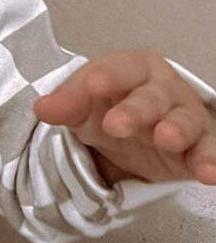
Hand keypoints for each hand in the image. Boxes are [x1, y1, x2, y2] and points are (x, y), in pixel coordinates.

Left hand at [33, 49, 215, 185]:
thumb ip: (67, 104)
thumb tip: (43, 108)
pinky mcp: (198, 148)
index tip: (93, 85)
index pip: (121, 68)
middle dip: (136, 109)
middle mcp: (163, 90)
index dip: (108, 76)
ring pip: (184, 121)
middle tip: (115, 126)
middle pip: (152, 96)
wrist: (134, 130)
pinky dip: (211, 161)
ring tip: (166, 139)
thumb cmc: (111, 106)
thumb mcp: (83, 106)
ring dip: (177, 129)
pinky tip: (209, 173)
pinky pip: (208, 152)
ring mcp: (183, 118)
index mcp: (134, 69)